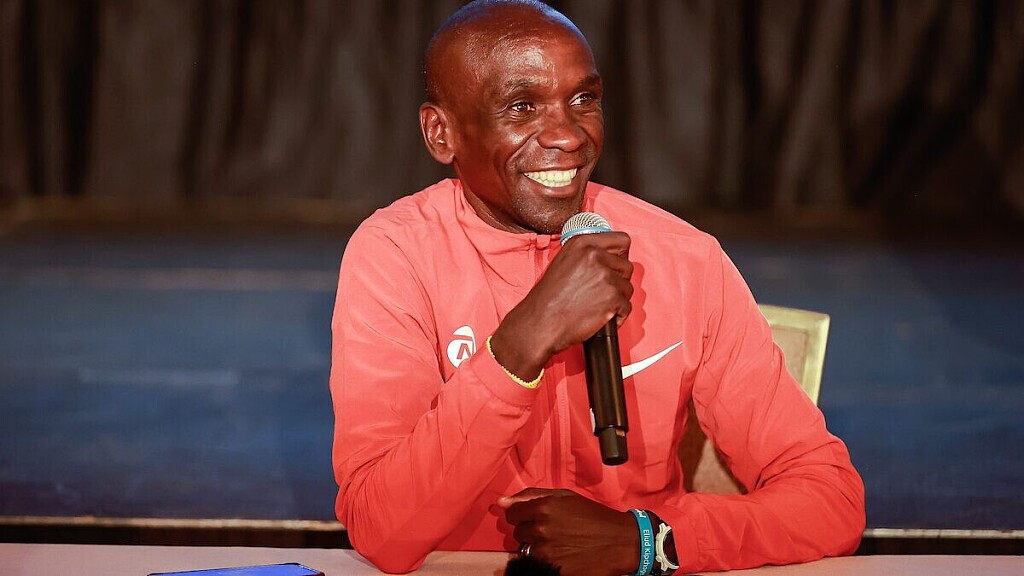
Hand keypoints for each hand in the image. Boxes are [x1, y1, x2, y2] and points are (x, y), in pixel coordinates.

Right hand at [490, 231, 632, 378]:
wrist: (540, 322)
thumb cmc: (548, 298)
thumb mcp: (563, 262)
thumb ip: (587, 255)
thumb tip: (609, 257)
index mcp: (582, 242)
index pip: (622, 240)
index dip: (620, 256)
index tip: (615, 266)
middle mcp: (595, 255)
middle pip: (627, 265)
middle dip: (618, 280)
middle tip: (602, 292)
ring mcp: (605, 275)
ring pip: (627, 287)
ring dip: (617, 299)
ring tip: (598, 306)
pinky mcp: (612, 296)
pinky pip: (627, 306)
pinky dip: (618, 315)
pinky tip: (602, 317)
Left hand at [497, 488, 638, 575]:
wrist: (619, 541)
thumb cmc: (592, 516)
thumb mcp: (565, 496)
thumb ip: (530, 496)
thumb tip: (501, 502)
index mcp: (543, 507)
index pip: (511, 514)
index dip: (522, 516)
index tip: (535, 518)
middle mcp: (541, 529)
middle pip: (518, 533)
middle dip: (531, 532)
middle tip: (552, 531)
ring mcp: (546, 552)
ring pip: (525, 551)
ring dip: (537, 548)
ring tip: (558, 544)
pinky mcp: (553, 570)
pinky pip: (536, 565)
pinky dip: (545, 562)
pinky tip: (562, 556)